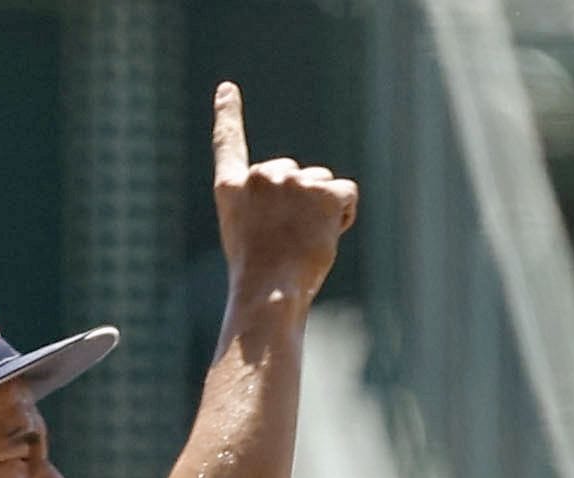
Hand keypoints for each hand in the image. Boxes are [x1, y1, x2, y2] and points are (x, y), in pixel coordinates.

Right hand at [211, 81, 358, 305]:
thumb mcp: (248, 237)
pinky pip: (346, 193)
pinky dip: (344, 215)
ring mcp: (292, 180)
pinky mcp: (323, 191)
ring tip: (305, 243)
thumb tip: (305, 203)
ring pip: (322, 184)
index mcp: (232, 188)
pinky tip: (326, 237)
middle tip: (289, 240)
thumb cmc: (259, 277)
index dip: (228, 114)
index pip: (227, 143)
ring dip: (322, 211)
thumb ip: (265, 207)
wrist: (270, 291)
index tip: (227, 89)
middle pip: (295, 174)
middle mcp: (260, 175)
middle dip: (301, 202)